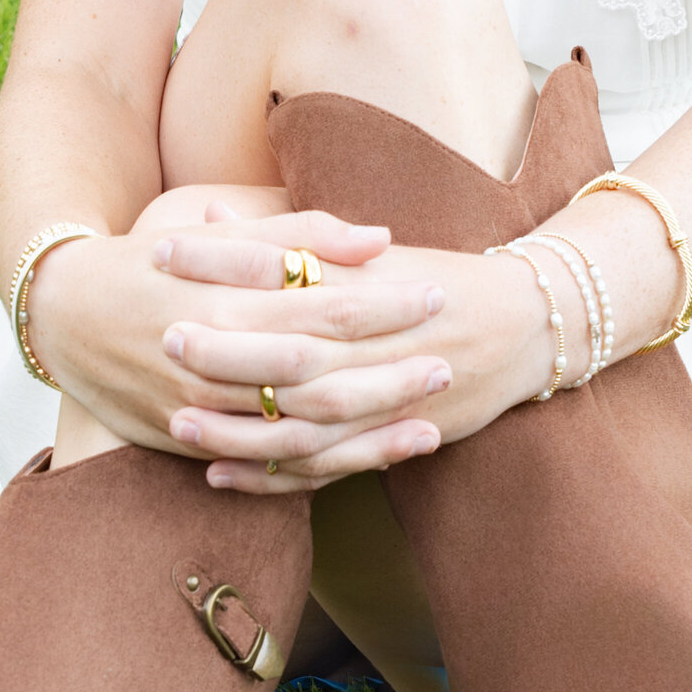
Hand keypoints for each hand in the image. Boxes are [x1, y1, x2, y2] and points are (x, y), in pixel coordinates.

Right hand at [24, 206, 455, 485]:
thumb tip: (379, 237)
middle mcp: (209, 362)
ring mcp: (197, 411)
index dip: (381, 305)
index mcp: (220, 302)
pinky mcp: (187, 444)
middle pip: (317, 379)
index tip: (434, 295)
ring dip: (368, 432)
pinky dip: (319, 469)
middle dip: (387, 374)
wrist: (60, 315)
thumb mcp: (215, 236)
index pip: (317, 308)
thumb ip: (296, 235)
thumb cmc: (147, 263)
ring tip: (430, 423)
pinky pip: (264, 468)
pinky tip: (370, 462)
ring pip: (297, 435)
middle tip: (448, 362)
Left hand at [159, 233, 557, 492]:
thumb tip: (212, 216)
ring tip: (177, 421)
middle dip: (226, 350)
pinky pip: (323, 466)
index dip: (222, 263)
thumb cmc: (438, 280)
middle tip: (164, 337)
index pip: (283, 268)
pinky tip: (220, 474)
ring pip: (303, 420)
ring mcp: (385, 396)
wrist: (527, 325)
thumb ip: (289, 240)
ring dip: (238, 426)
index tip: (164, 251)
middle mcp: (374, 342)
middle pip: (291, 351)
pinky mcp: (391, 437)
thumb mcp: (371, 252)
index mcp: (366, 284)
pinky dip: (271, 475)